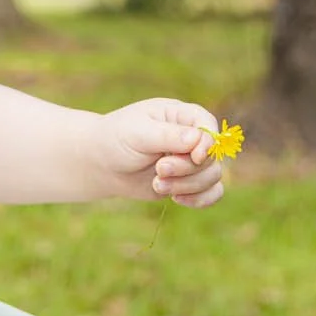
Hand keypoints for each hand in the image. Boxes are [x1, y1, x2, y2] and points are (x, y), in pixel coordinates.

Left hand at [98, 97, 227, 206]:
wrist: (102, 163)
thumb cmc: (116, 139)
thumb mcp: (137, 133)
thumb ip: (168, 135)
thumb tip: (198, 140)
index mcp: (181, 115)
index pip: (209, 127)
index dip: (208, 144)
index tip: (193, 156)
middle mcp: (192, 137)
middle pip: (212, 156)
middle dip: (187, 169)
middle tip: (159, 170)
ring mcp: (192, 160)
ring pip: (213, 176)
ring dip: (187, 186)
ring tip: (157, 184)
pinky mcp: (189, 181)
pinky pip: (213, 192)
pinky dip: (200, 199)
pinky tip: (176, 199)